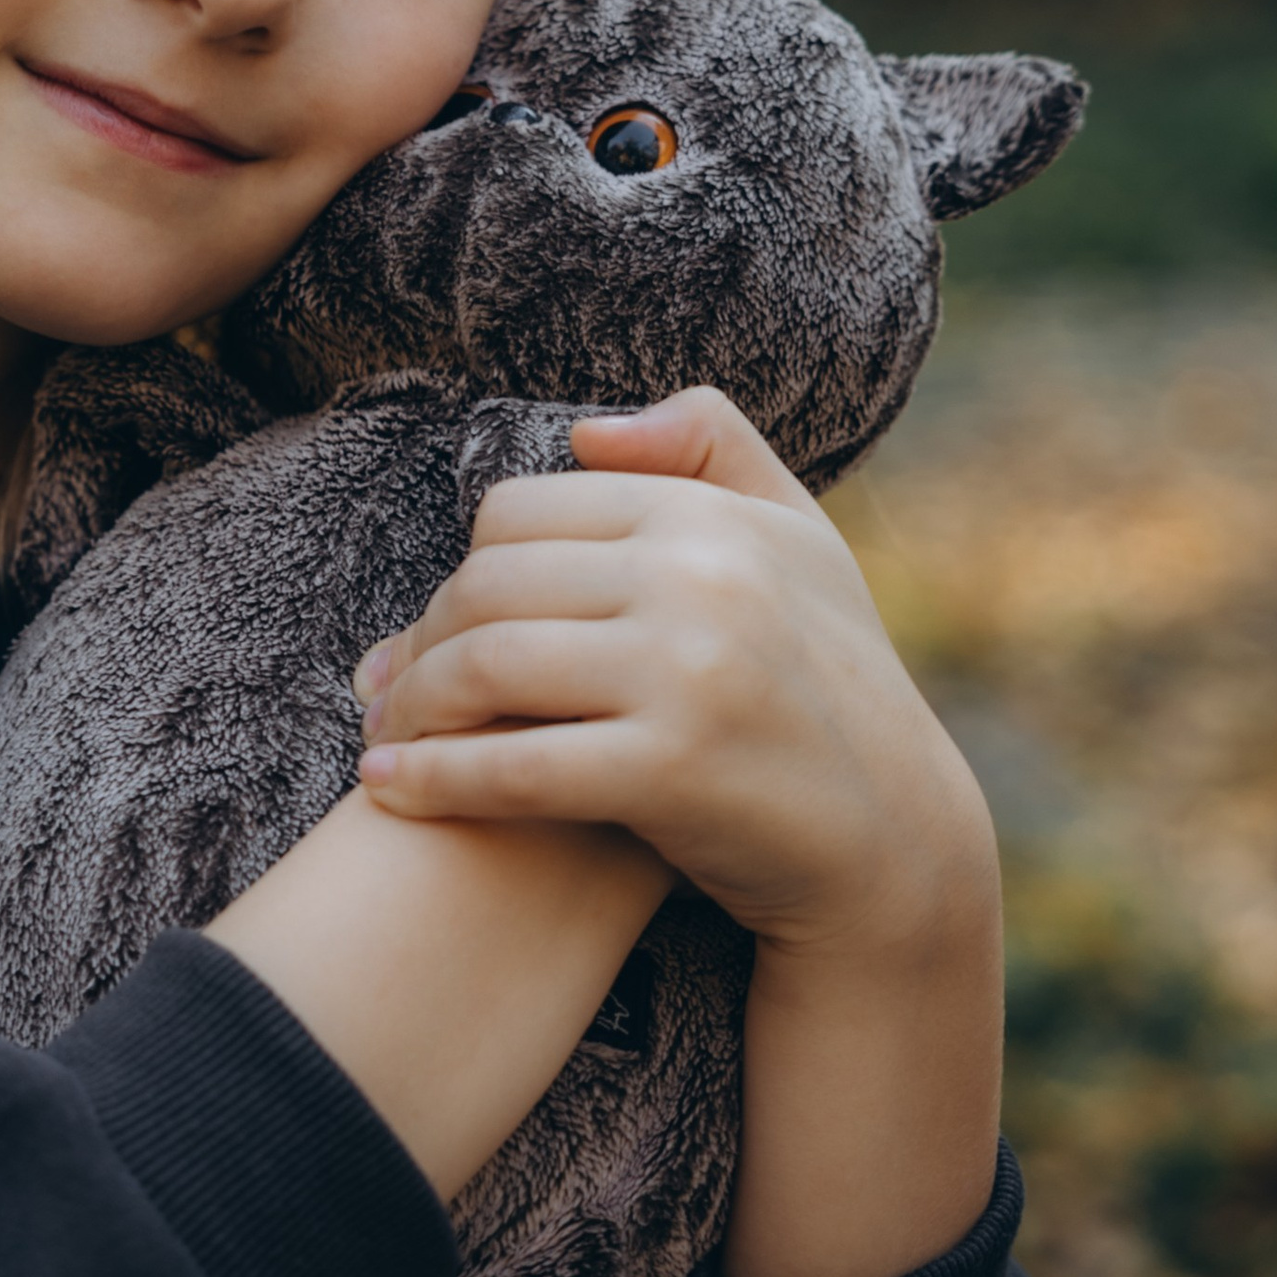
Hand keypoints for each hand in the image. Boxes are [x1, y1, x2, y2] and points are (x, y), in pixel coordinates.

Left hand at [349, 389, 1002, 1276]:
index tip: (432, 631)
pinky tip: (388, 791)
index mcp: (712, 517)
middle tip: (382, 694)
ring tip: (382, 741)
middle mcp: (703, 579)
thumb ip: (715, 449)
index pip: (518, 513)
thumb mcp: (803, 544)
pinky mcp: (672, 770)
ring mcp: (691, 672)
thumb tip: (588, 431)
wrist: (894, 845)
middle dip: (419, 644)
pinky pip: (511, 766)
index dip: (458, 573)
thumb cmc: (829, 690)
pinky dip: (433, 780)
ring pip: (484, 667)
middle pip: (486, 586)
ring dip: (410, 708)